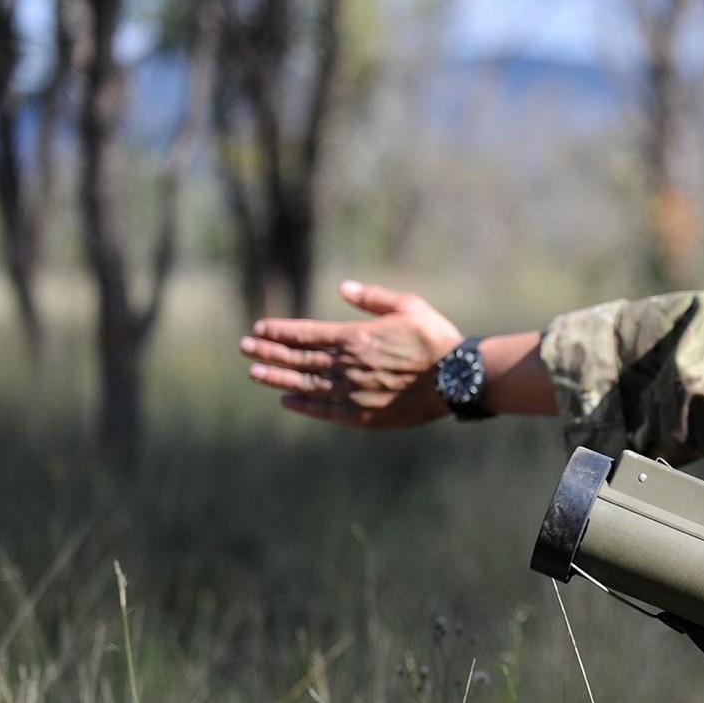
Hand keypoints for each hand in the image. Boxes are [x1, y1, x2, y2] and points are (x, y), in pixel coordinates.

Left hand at [239, 280, 464, 428]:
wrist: (458, 379)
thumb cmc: (436, 340)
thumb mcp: (409, 306)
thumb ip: (373, 297)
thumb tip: (343, 287)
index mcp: (356, 337)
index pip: (306, 334)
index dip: (280, 332)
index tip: (258, 329)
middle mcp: (348, 365)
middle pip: (298, 359)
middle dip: (268, 353)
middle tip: (245, 349)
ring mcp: (354, 392)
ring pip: (306, 385)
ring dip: (278, 379)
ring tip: (255, 374)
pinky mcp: (365, 415)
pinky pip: (327, 411)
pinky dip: (304, 406)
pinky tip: (287, 402)